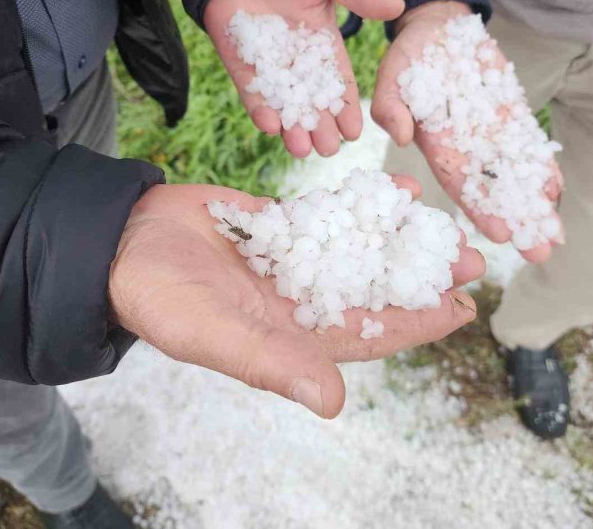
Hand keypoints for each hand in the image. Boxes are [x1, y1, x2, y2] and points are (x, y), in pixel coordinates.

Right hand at [109, 178, 482, 418]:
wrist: (121, 243)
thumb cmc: (162, 298)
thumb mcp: (216, 335)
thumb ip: (273, 363)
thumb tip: (334, 401)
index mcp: (293, 334)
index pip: (370, 332)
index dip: (418, 322)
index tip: (462, 307)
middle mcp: (299, 300)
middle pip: (375, 287)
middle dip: (422, 274)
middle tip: (470, 256)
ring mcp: (290, 261)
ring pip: (357, 250)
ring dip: (398, 238)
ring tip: (440, 221)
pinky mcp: (276, 228)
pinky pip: (327, 218)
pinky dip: (359, 206)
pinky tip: (391, 191)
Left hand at [204, 0, 404, 158]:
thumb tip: (398, 5)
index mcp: (324, 46)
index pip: (339, 83)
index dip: (346, 107)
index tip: (355, 131)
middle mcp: (299, 63)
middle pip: (314, 103)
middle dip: (321, 127)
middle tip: (327, 150)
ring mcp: (270, 67)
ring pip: (285, 106)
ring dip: (292, 128)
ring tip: (300, 149)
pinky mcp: (243, 67)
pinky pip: (252, 95)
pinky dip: (260, 111)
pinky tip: (270, 126)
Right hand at [374, 0, 563, 262]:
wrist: (437, 29)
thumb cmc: (408, 56)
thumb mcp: (391, 75)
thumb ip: (391, 105)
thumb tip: (401, 137)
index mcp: (436, 143)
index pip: (459, 182)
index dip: (479, 208)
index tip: (501, 233)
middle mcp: (465, 146)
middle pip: (492, 189)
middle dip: (515, 218)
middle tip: (539, 251)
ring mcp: (489, 133)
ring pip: (513, 174)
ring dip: (533, 203)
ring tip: (555, 233)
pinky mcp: (508, 115)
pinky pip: (526, 145)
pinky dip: (540, 167)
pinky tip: (555, 191)